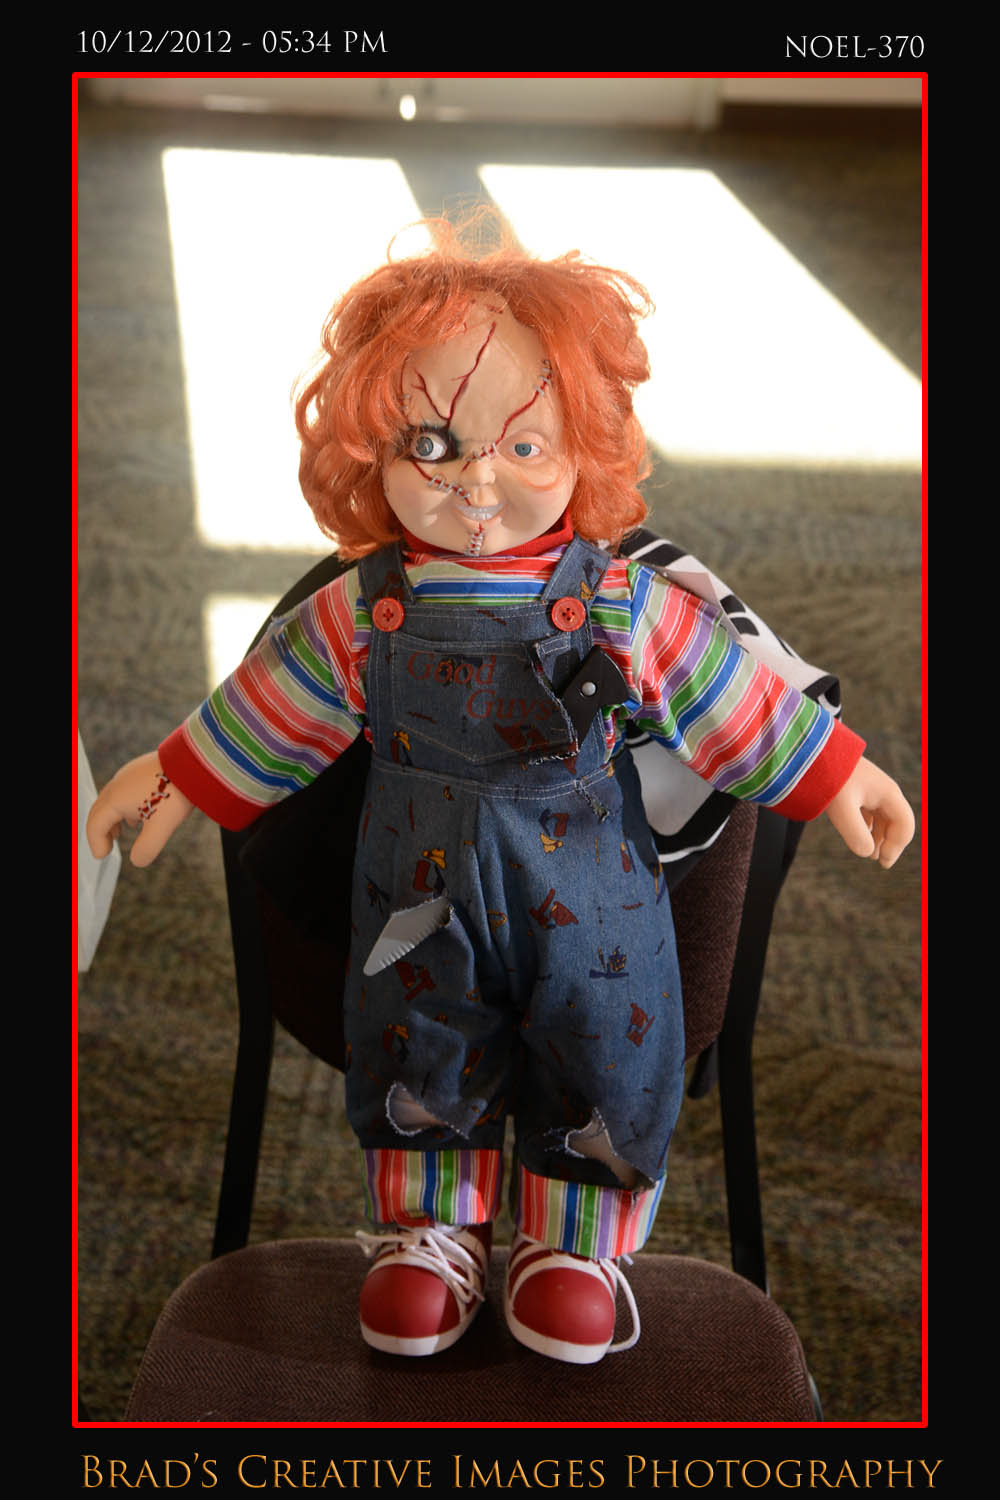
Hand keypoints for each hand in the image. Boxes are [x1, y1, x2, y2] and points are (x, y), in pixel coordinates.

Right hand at [86, 752, 192, 867]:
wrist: (193, 762)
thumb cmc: (175, 791)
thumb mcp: (161, 827)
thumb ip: (147, 848)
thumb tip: (137, 861)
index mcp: (115, 799)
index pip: (95, 825)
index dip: (96, 843)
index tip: (102, 856)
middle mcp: (117, 784)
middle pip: (99, 811)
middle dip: (100, 831)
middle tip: (106, 847)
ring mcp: (128, 774)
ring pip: (112, 799)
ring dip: (112, 818)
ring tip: (120, 832)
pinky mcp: (141, 769)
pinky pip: (125, 790)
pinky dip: (124, 806)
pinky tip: (141, 813)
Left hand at [824, 756, 914, 869]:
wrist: (812, 752)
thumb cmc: (829, 777)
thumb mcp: (842, 808)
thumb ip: (856, 833)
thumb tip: (867, 853)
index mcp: (888, 793)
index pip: (905, 825)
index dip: (896, 846)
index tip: (880, 861)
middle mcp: (884, 791)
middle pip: (898, 822)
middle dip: (891, 843)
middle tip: (880, 862)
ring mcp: (872, 790)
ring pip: (885, 818)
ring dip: (880, 837)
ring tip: (871, 854)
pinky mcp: (859, 789)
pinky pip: (872, 812)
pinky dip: (869, 827)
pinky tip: (859, 837)